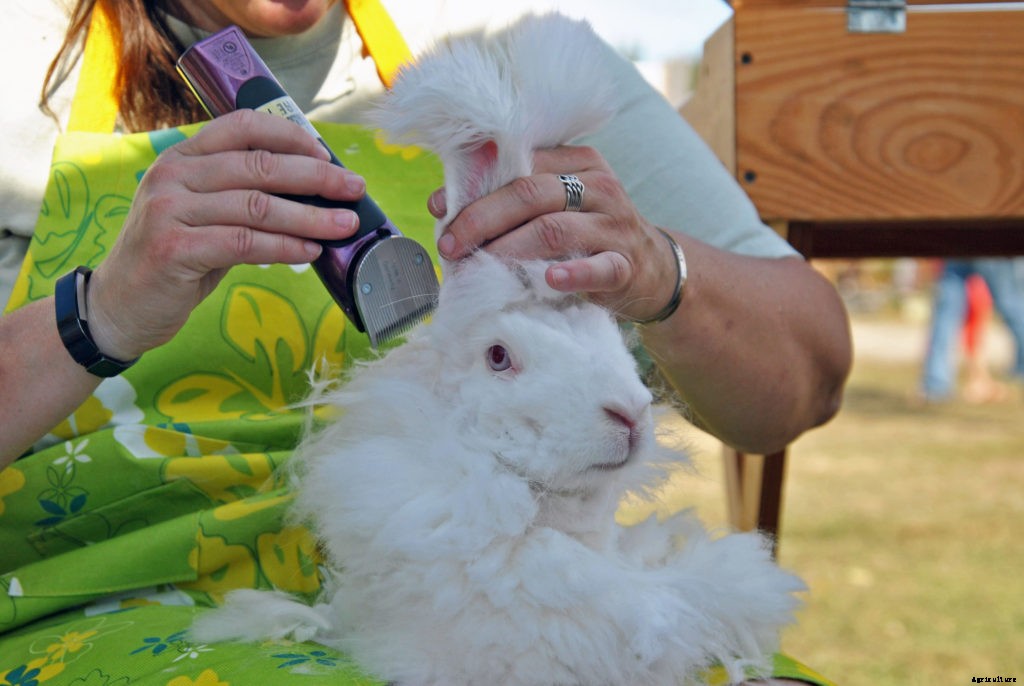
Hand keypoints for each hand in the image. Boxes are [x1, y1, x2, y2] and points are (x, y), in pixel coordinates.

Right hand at [84, 110, 365, 359]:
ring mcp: (169, 211)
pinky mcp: (174, 249)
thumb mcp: (203, 215)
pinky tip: (311, 252)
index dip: (290, 137)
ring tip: (345, 225)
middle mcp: (173, 175)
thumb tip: (313, 194)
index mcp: (183, 158)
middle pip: (259, 166)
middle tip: (354, 189)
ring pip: (257, 207)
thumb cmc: (174, 258)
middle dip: (316, 177)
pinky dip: (284, 247)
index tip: (327, 156)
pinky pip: (245, 243)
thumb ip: (242, 198)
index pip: (242, 127)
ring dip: (310, 217)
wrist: (120, 304)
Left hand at [430, 145, 678, 321]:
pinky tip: (550, 279)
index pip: (519, 165)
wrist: (653, 270)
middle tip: (450, 245)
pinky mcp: (626, 265)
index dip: (475, 186)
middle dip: (482, 219)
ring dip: (510, 248)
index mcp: (577, 162)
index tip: (440, 209)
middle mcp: (598, 186)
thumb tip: (443, 203)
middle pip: (530, 194)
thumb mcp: (558, 205)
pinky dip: (573, 274)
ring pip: (554, 229)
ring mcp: (615, 225)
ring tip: (479, 266)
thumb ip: (512, 197)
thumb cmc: (589, 234)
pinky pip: (600, 267)